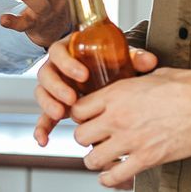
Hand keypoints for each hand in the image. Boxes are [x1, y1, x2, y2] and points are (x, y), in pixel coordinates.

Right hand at [34, 45, 158, 145]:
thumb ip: (133, 57)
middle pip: (46, 74)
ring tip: (62, 114)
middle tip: (71, 98)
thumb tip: (149, 61)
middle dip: (57, 87)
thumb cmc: (110, 61)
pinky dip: (41, 128)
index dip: (67, 64)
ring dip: (48, 104)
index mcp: (69, 51)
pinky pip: (43, 117)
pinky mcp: (55, 105)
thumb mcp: (120, 57)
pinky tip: (44, 140)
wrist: (105, 71)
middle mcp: (57, 68)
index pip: (59, 52)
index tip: (83, 75)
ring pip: (42, 93)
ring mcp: (54, 87)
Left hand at [70, 68, 190, 188]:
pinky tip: (110, 176)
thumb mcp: (156, 74)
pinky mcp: (146, 159)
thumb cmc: (190, 87)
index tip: (87, 118)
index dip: (79, 116)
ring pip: (92, 159)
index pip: (78, 110)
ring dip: (95, 160)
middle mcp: (117, 118)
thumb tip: (136, 80)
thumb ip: (137, 80)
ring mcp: (130, 140)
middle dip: (85, 138)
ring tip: (103, 158)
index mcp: (117, 94)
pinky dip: (109, 179)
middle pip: (80, 136)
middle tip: (95, 139)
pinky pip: (115, 175)